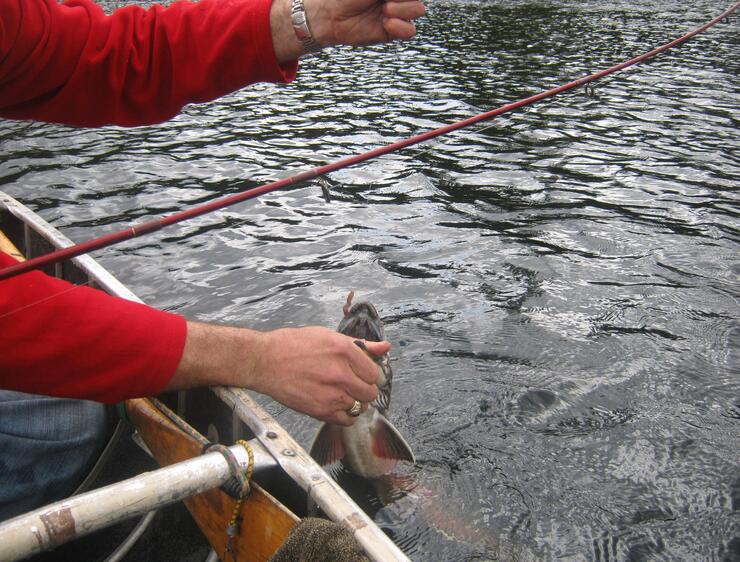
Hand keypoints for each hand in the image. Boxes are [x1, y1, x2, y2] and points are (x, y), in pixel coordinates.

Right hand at [250, 326, 389, 424]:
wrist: (264, 361)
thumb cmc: (293, 345)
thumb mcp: (329, 336)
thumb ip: (361, 345)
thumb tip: (385, 347)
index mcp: (345, 351)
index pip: (375, 372)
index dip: (369, 374)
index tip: (362, 374)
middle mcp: (341, 373)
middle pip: (371, 392)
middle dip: (364, 389)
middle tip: (352, 384)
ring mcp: (331, 394)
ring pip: (361, 406)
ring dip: (355, 401)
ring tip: (341, 393)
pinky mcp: (320, 410)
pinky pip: (347, 420)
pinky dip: (345, 415)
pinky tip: (335, 404)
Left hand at [270, 0, 424, 61]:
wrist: (332, 16)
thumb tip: (397, 0)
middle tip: (384, 0)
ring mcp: (397, 14)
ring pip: (419, 10)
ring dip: (402, 9)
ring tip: (384, 10)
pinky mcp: (393, 32)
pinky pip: (411, 31)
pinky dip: (400, 26)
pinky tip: (385, 23)